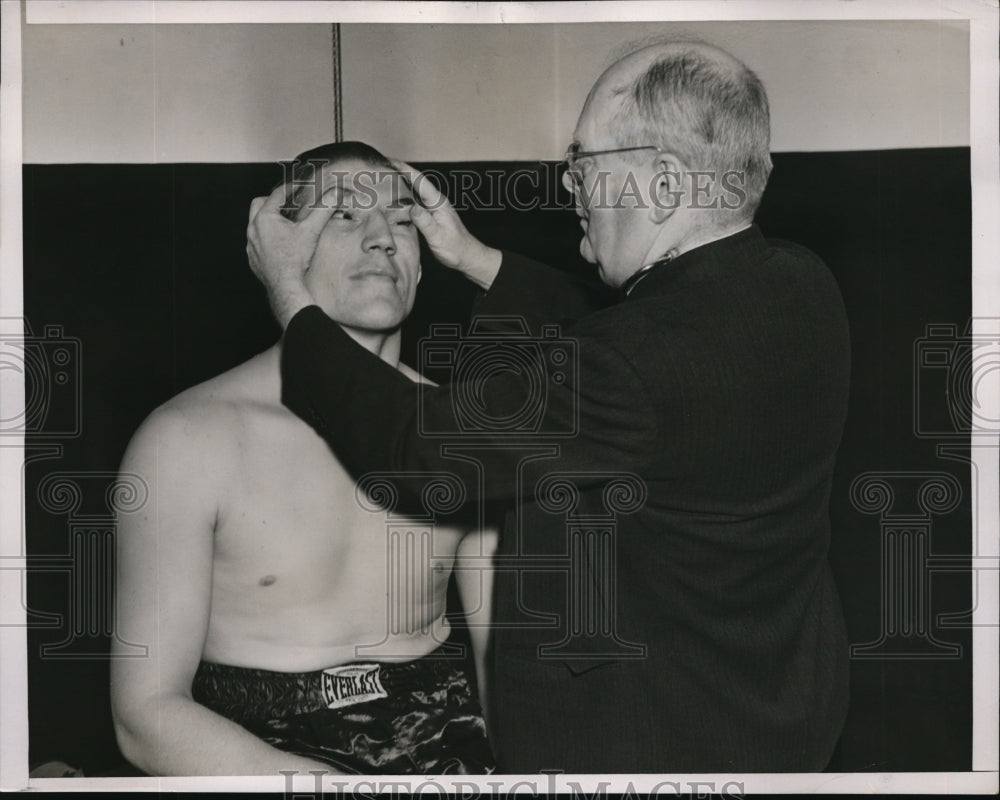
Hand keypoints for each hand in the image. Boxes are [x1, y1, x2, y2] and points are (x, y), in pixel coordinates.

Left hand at [246, 184, 334, 326]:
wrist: (285, 286)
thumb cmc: (295, 259)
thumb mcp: (311, 231)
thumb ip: (323, 209)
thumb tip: (335, 194)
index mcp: (265, 217)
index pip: (276, 194)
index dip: (289, 188)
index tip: (298, 186)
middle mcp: (253, 229)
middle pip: (259, 204)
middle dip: (272, 201)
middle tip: (286, 204)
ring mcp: (251, 244)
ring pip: (255, 224)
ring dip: (268, 220)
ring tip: (284, 224)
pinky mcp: (253, 258)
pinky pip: (255, 242)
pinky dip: (265, 238)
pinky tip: (279, 244)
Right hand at [391, 159, 501, 290]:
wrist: (468, 256)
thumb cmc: (455, 248)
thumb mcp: (438, 237)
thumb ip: (425, 222)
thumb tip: (411, 207)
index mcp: (438, 203)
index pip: (419, 181)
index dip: (404, 169)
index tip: (390, 161)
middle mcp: (436, 202)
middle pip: (415, 182)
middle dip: (399, 171)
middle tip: (380, 166)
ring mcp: (434, 208)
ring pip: (414, 191)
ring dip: (400, 183)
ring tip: (383, 178)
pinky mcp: (431, 215)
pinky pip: (415, 201)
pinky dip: (404, 196)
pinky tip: (395, 198)